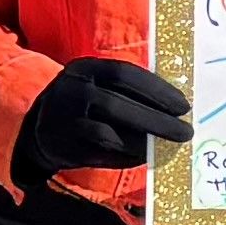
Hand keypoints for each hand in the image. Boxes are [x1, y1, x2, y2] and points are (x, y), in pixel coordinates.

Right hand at [10, 56, 193, 190]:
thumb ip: (129, 90)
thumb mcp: (100, 84)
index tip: (183, 105)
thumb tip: (175, 106)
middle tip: (184, 131)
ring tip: (167, 145)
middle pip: (118, 105)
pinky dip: (125, 155)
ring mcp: (64, 120)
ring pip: (107, 133)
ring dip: (142, 141)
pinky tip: (144, 155)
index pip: (124, 74)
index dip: (157, 90)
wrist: (41, 125)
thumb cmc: (87, 102)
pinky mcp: (64, 147)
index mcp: (85, 69)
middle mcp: (72, 91)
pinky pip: (99, 153)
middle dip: (156, 120)